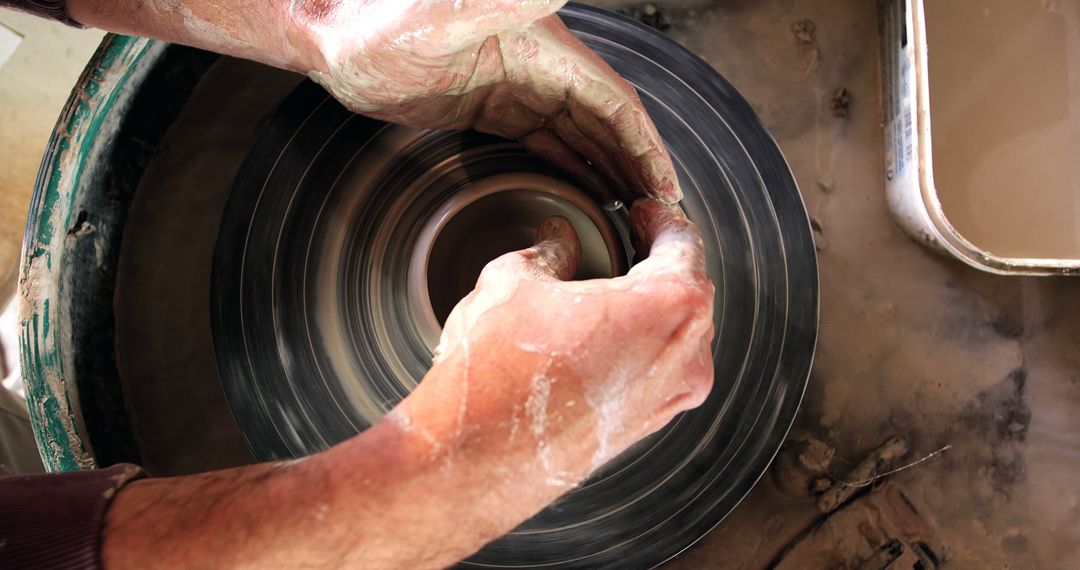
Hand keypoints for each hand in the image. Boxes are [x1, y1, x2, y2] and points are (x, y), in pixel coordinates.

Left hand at [297, 1, 680, 202]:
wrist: (332, 40)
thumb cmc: (376, 26)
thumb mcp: (441, 12)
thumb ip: (501, 1)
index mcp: (542, 47)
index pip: (613, 101)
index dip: (646, 145)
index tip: (666, 188)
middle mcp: (539, 66)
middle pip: (607, 122)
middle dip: (640, 167)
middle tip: (661, 216)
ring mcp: (517, 88)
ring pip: (583, 135)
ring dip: (614, 170)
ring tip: (637, 213)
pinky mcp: (493, 108)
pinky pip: (549, 141)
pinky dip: (577, 166)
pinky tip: (591, 192)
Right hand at [413, 198, 713, 478]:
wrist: (473, 458)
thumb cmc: (497, 371)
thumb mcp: (515, 281)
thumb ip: (548, 251)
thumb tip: (558, 240)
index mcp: (670, 306)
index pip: (682, 241)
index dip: (658, 217)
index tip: (639, 211)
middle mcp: (686, 356)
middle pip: (688, 290)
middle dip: (657, 262)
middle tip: (626, 242)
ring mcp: (670, 399)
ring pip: (676, 335)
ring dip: (649, 308)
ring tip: (607, 291)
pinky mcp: (646, 427)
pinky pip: (658, 372)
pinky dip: (638, 347)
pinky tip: (597, 338)